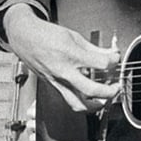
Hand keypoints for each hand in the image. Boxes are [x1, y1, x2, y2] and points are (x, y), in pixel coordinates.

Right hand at [3, 3, 119, 112]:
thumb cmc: (46, 35)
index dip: (113, 61)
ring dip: (95, 105)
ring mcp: (57, 82)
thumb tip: (110, 54)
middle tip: (116, 87)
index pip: (101, 63)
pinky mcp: (53, 87)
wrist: (24, 38)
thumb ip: (94, 48)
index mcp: (70, 54)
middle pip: (92, 90)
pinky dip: (83, 101)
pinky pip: (70, 101)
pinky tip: (89, 94)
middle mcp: (64, 71)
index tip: (115, 59)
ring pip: (79, 105)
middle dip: (109, 91)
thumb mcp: (74, 37)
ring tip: (104, 98)